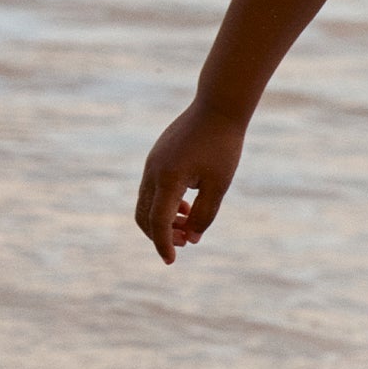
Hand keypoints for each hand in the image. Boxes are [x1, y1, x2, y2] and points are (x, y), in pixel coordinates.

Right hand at [135, 98, 246, 264]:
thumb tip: (191, 239)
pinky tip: (187, 205)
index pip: (158, 222)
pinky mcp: (156, 158)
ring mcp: (152, 163)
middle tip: (185, 242)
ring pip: (146, 203)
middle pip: (144, 216)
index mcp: (169, 179)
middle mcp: (154, 172)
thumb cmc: (223, 146)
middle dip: (160, 235)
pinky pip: (152, 189)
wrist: (218, 107)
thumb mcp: (219, 185)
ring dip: (162, 220)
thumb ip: (204, 215)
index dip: (163, 244)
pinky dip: (164, 204)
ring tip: (188, 223)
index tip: (172, 261)